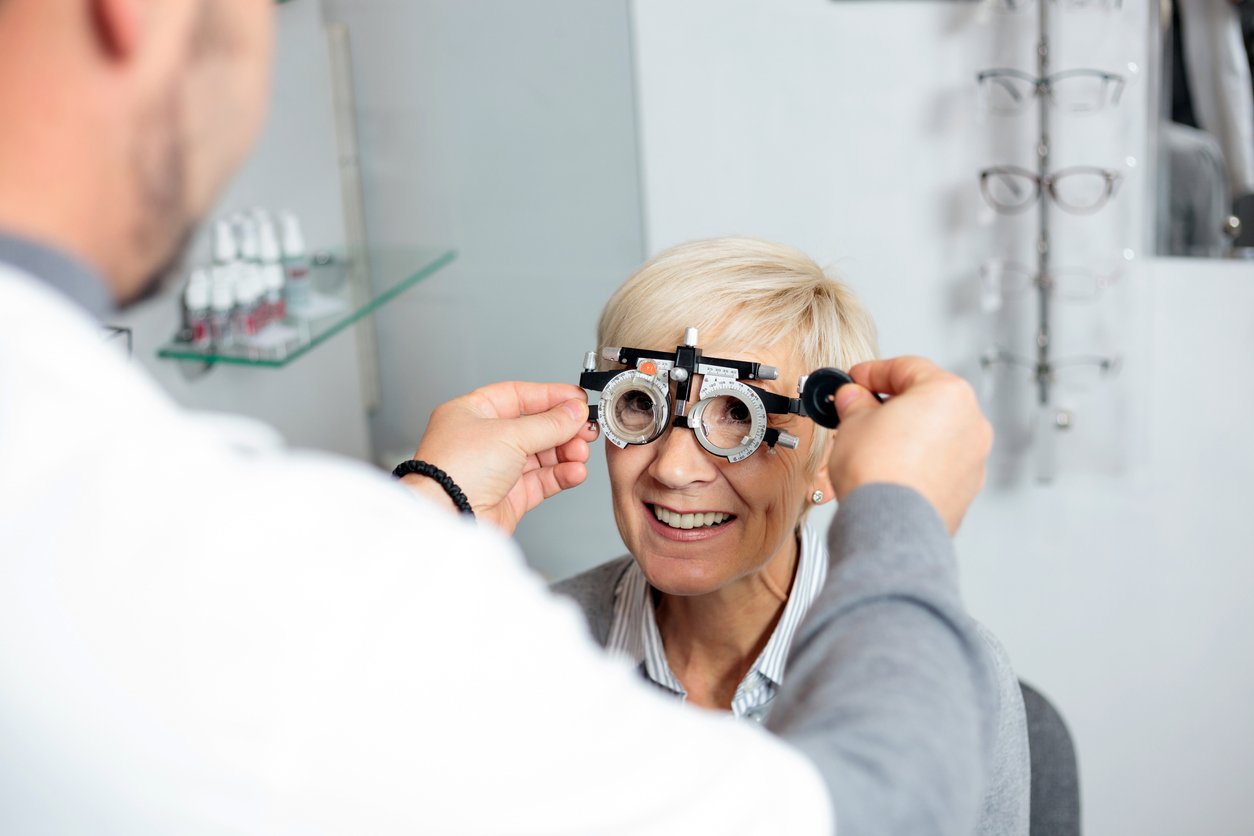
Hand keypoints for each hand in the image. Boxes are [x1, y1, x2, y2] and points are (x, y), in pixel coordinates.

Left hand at [406, 381, 599, 533]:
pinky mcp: (508, 496)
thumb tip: (573, 411)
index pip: (518, 396)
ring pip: (541, 455)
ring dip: (565, 452)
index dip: (549, 396)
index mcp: (472, 413)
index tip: (576, 399)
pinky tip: (575, 471)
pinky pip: (541, 480)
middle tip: (586, 428)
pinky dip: (561, 475)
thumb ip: (549, 423)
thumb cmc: (457, 471)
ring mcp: (495, 468)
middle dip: (563, 428)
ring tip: (581, 453)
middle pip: (533, 426)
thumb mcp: (510, 434)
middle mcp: (482, 440)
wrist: (448, 517)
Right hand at [826, 356, 992, 534]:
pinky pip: (939, 462)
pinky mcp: (966, 488)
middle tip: (859, 410)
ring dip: (906, 433)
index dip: (872, 372)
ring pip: (936, 433)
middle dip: (891, 403)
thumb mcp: (853, 422)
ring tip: (872, 443)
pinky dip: (917, 460)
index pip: (906, 367)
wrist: (892, 524)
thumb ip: (855, 403)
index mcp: (949, 393)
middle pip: (927, 399)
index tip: (853, 380)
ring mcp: (973, 458)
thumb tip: (853, 398)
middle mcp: (971, 422)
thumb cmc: (880, 472)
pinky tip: (890, 468)